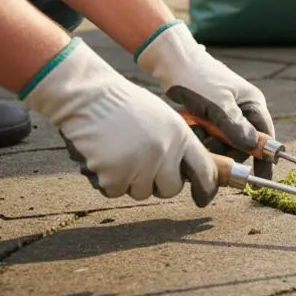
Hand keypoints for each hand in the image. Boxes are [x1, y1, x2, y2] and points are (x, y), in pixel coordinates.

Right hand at [22, 39, 219, 204]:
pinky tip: (104, 158)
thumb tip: (188, 171)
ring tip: (119, 155)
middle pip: (171, 189)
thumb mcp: (163, 119)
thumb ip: (177, 144)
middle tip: (143, 169)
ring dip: (130, 182)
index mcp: (180, 135)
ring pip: (141, 192)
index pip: (204, 169)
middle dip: (158, 185)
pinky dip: (108, 181)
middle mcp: (164, 151)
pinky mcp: (114, 175)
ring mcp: (140, 164)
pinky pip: (115, 192)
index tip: (203, 198)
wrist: (89, 97)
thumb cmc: (124, 106)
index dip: (206, 187)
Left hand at [136, 21, 275, 171]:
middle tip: (208, 150)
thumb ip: (235, 126)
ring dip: (209, 144)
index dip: (264, 158)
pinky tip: (190, 131)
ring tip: (194, 136)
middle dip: (225, 150)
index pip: (265, 137)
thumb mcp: (217, 103)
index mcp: (252, 104)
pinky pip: (209, 136)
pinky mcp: (208, 116)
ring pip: (223, 142)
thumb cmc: (198, 78)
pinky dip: (200, 138)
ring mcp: (225, 114)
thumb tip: (253, 147)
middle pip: (241, 144)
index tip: (262, 179)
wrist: (171, 61)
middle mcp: (242, 110)